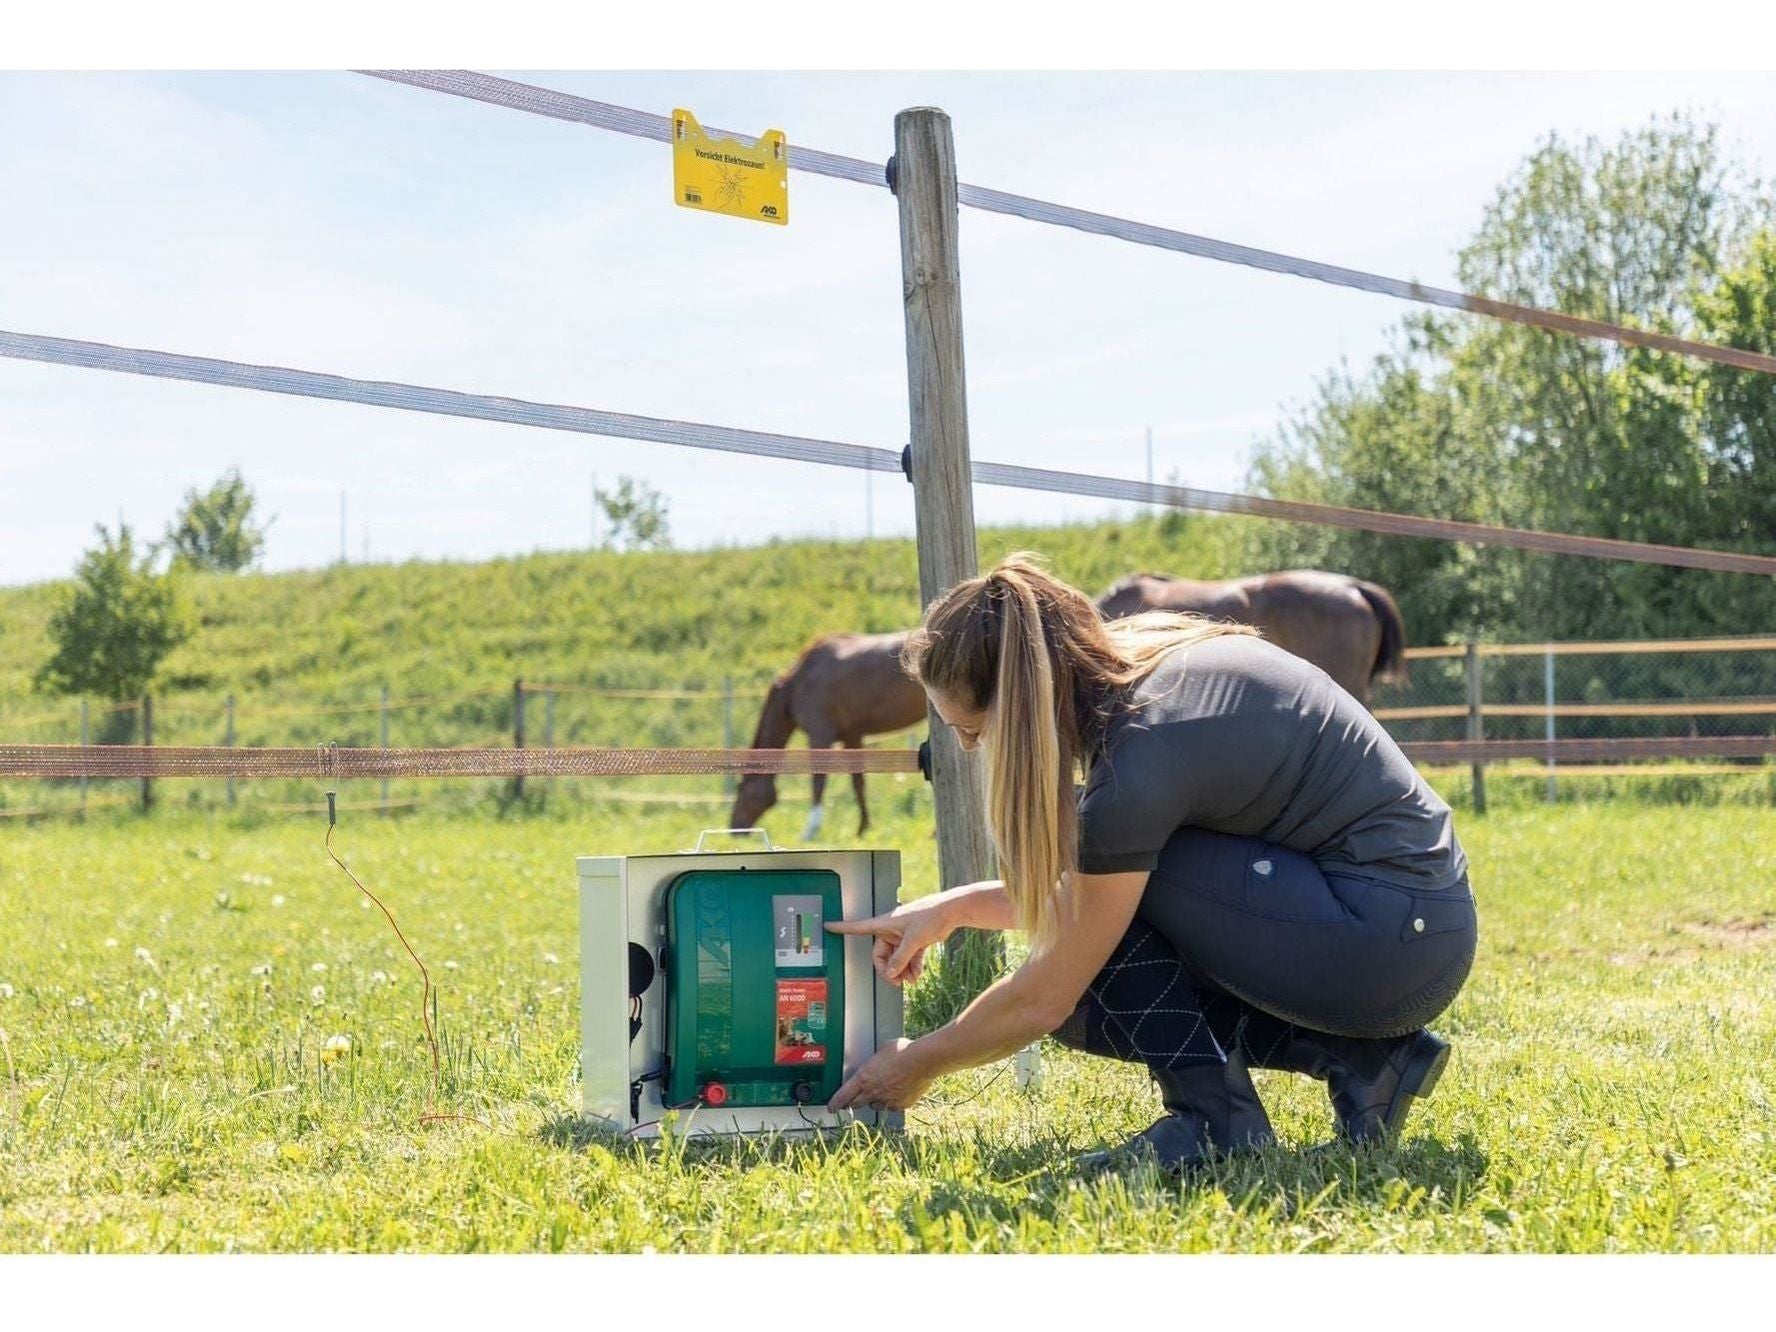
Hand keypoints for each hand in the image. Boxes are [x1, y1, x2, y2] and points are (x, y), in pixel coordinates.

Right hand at [826, 895, 953, 985]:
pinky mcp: (915, 940)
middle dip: (889, 969)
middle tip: (897, 981)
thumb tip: (891, 973)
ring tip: (911, 980)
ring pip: (896, 958)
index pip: (858, 926)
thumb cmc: (930, 916)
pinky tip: (917, 975)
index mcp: (885, 923)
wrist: (951, 911)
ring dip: (902, 970)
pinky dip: (912, 966)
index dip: (842, 927)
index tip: (828, 926)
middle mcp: (891, 930)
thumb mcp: (913, 940)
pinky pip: (908, 957)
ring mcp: (903, 935)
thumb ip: (901, 959)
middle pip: (881, 954)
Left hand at [828, 1038, 931, 1111]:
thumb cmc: (903, 1051)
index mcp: (864, 1078)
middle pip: (856, 1103)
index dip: (835, 1103)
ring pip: (874, 1105)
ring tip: (878, 1092)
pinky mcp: (900, 1105)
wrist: (923, 1060)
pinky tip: (895, 1093)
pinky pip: (891, 1107)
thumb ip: (875, 1061)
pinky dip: (891, 1102)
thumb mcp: (882, 1050)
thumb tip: (877, 1060)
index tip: (832, 1107)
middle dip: (852, 1103)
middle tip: (851, 1101)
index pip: (843, 1095)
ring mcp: (887, 1100)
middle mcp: (873, 1092)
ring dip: (873, 1101)